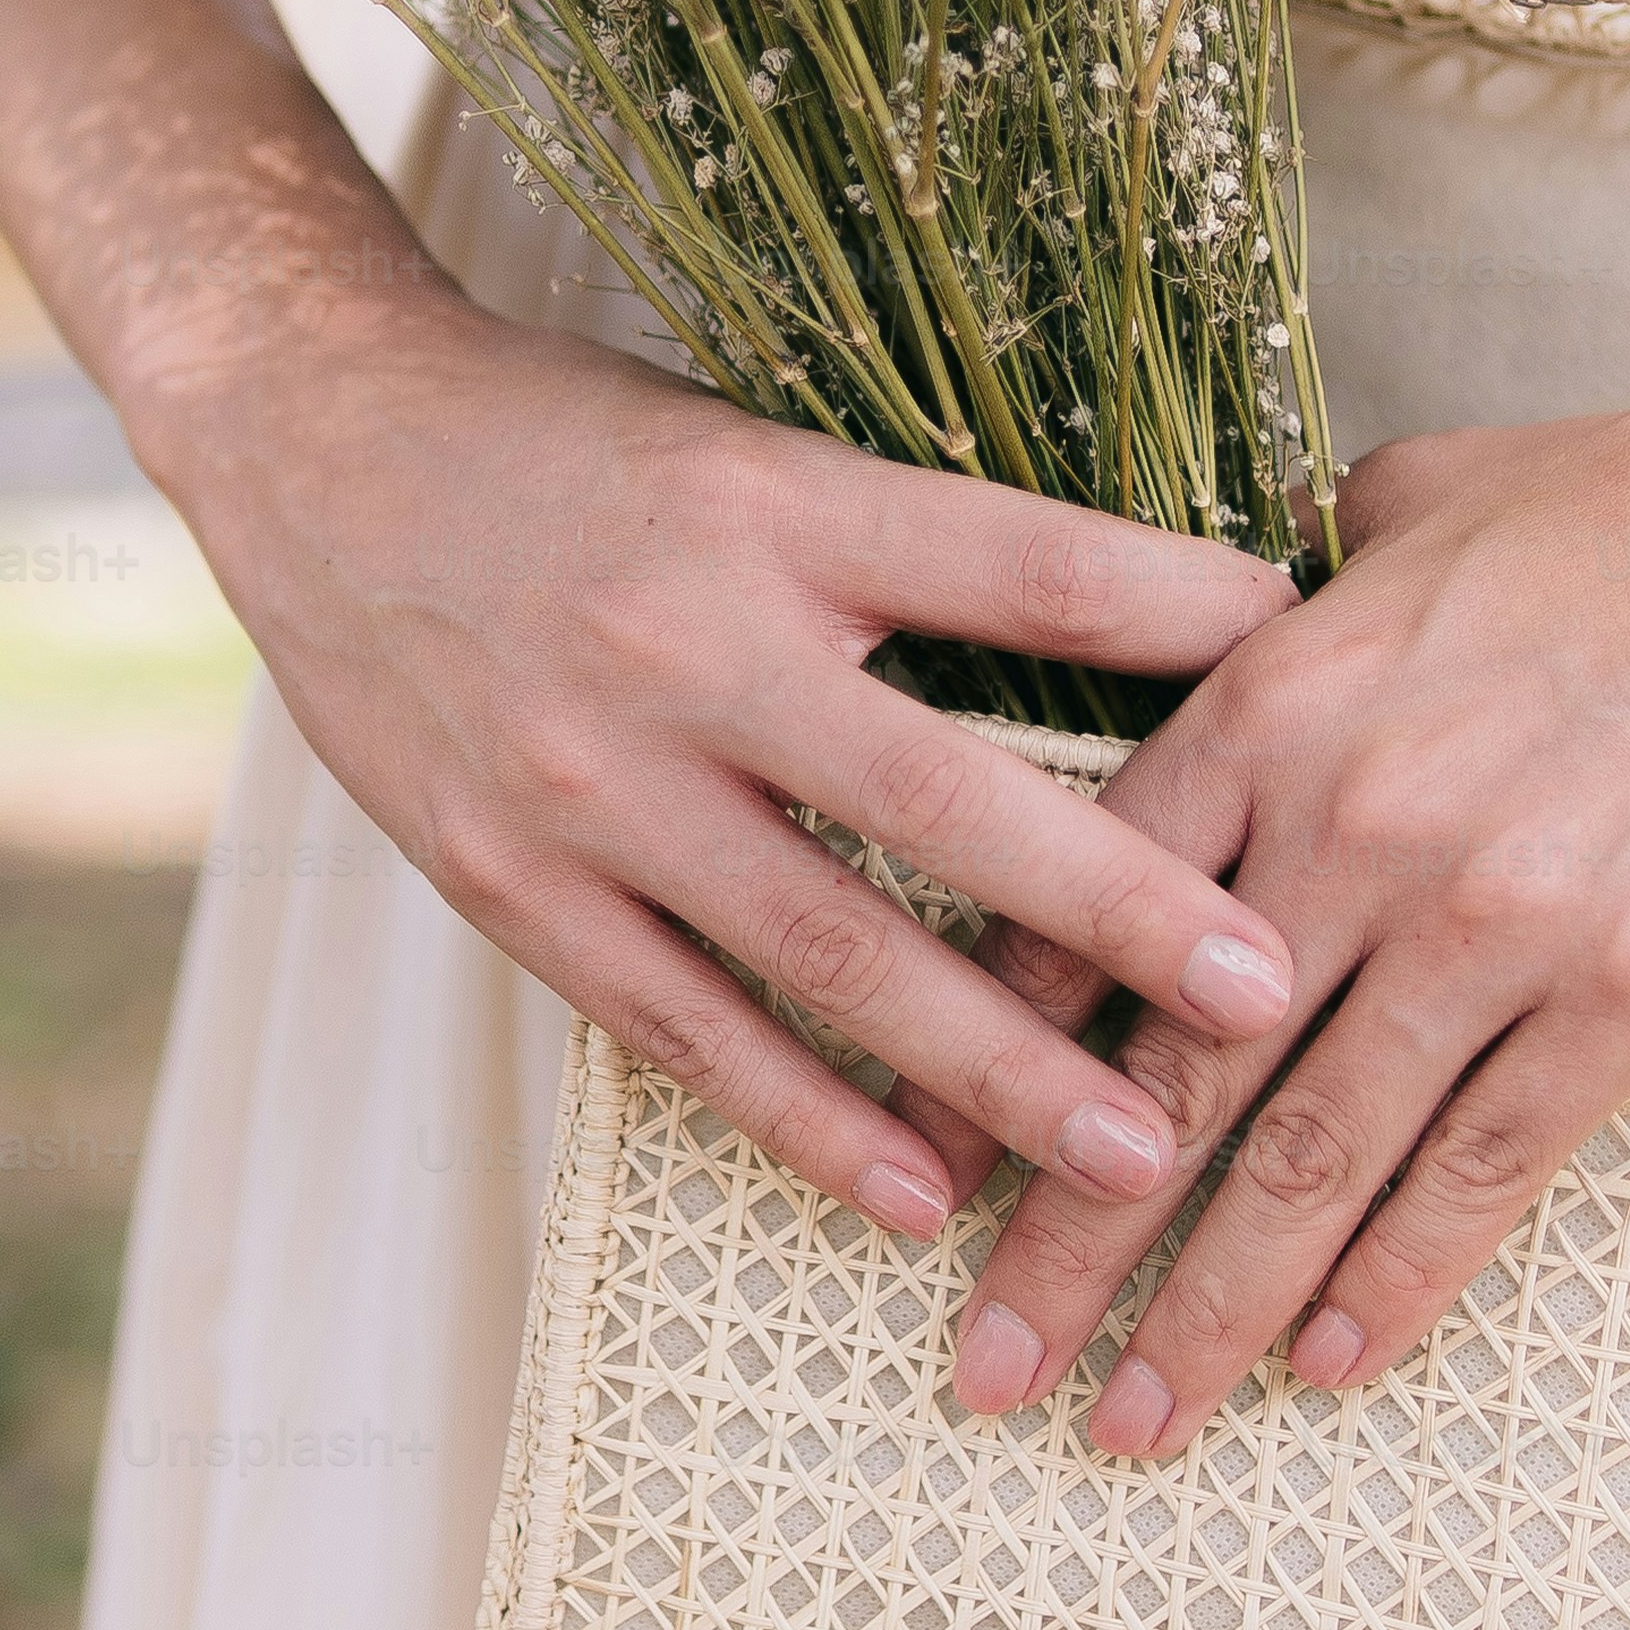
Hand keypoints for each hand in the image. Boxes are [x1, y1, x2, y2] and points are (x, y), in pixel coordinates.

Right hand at [151, 281, 1301, 1242]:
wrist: (316, 449)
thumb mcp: (749, 438)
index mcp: (774, 504)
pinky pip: (682, 1027)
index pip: (1018, 562)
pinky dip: (805, 1116)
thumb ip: (911, 536)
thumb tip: (1147, 603)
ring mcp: (591, 781)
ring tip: (1137, 1149)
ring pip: (825, 951)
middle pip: (945, 798)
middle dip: (1121, 912)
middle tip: (1270, 999)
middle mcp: (688, 644)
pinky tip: (917, 1190)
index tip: (1312, 667)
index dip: (1175, 608)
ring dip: (993, 1064)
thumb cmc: (572, 440)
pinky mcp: (509, 883)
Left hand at [915, 360, 1629, 1447]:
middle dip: (1059, 1250)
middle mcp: (1352, 822)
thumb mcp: (1411, 499)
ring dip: (1209, 1315)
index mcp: (1274, 699)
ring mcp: (1490, 918)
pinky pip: (1483, 1171)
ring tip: (1133, 1426)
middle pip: (1163, 1077)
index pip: (1078, 913)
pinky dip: (1396, 1284)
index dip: (994, 1056)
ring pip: (1309, 1159)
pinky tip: (1329, 1365)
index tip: (937, 1167)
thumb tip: (1232, 607)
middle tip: (984, 1377)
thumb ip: (1293, 582)